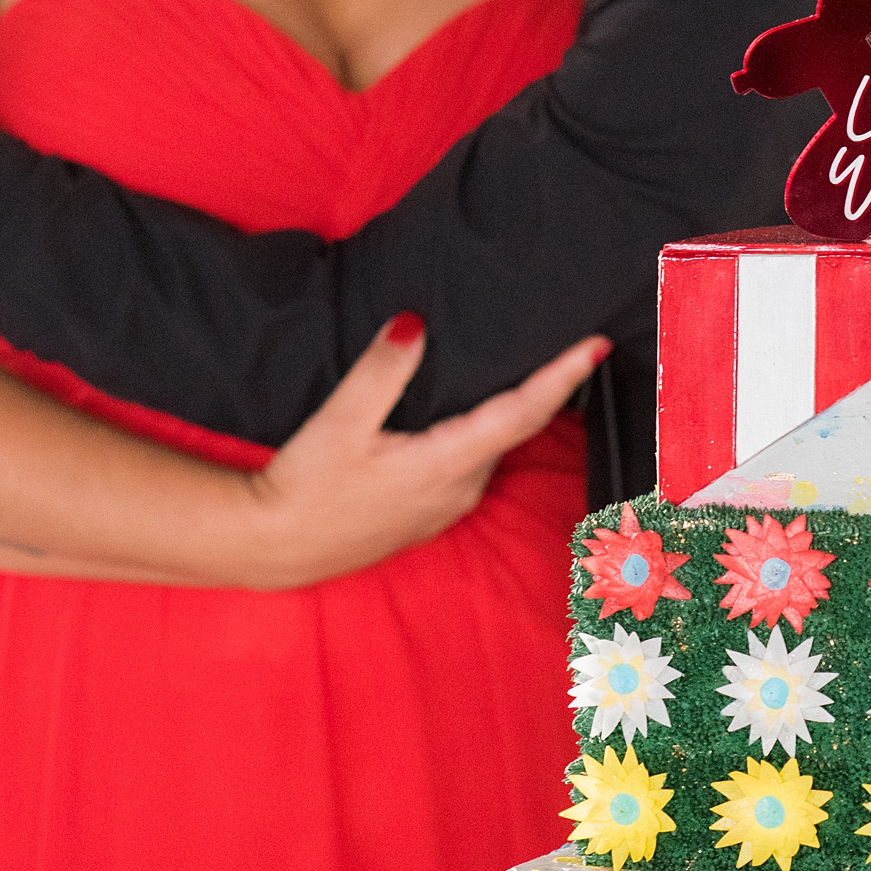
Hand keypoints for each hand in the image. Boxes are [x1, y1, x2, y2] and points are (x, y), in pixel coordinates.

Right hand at [230, 315, 610, 588]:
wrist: (275, 545)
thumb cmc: (305, 487)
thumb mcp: (339, 422)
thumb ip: (382, 370)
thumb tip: (414, 324)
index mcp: (446, 463)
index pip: (522, 412)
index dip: (562, 377)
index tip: (595, 345)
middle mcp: (458, 489)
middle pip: (517, 428)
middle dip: (549, 388)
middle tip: (574, 344)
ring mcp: (446, 505)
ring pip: (495, 447)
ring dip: (516, 410)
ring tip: (535, 369)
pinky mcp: (429, 513)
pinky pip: (473, 464)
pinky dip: (487, 434)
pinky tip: (477, 414)